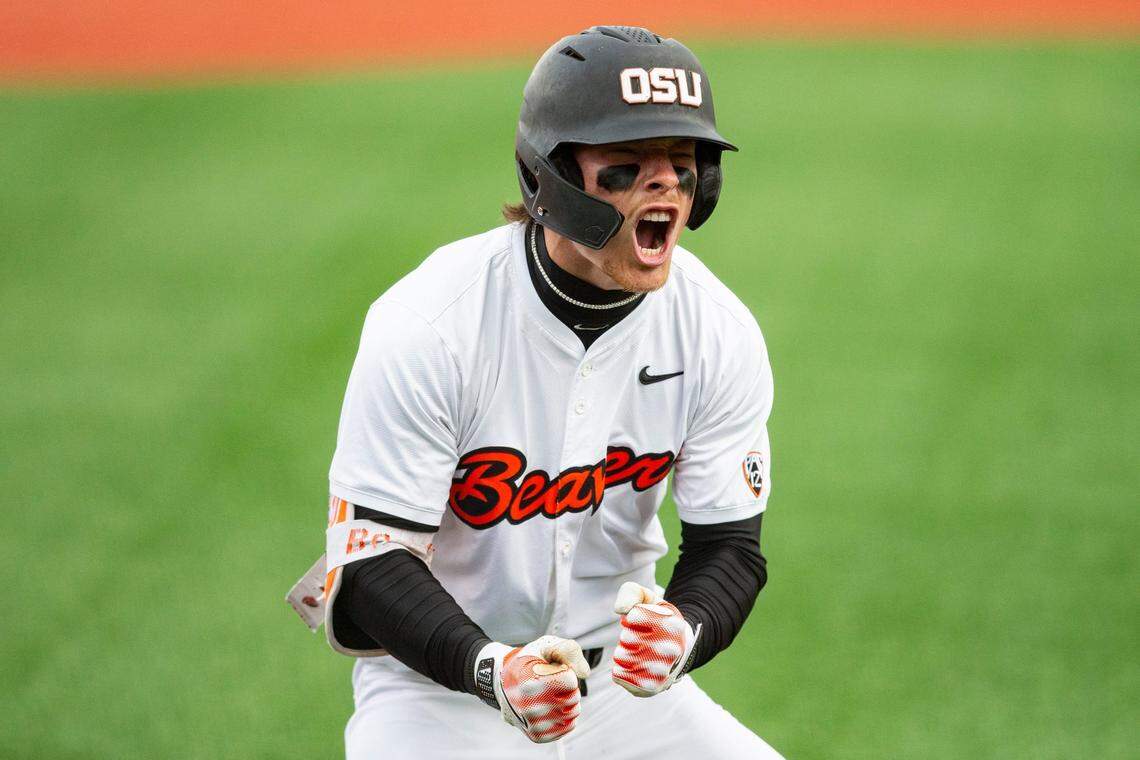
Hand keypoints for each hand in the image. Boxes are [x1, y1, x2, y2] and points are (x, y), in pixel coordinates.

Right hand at [473, 635, 589, 742]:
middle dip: (568, 687)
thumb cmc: (529, 662)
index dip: (564, 671)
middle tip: (551, 682)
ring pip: (573, 713)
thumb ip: (568, 650)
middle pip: (573, 698)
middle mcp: (529, 708)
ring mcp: (533, 724)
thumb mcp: (545, 646)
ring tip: (550, 694)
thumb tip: (584, 673)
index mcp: (529, 684)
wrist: (504, 682)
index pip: (570, 681)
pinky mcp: (538, 736)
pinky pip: (569, 727)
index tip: (549, 670)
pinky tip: (552, 708)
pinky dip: (566, 716)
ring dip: (568, 702)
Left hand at [610, 582, 699, 696]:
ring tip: (638, 651)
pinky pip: (618, 674)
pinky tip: (633, 665)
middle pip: (626, 637)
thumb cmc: (657, 621)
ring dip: (623, 651)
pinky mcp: (649, 688)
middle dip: (628, 635)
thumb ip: (632, 592)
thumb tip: (620, 610)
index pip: (633, 616)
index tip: (642, 621)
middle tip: (641, 638)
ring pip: (620, 656)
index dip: (632, 617)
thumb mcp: (648, 599)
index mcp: (674, 625)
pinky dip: (620, 667)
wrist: (676, 651)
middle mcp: (671, 651)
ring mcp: (662, 673)